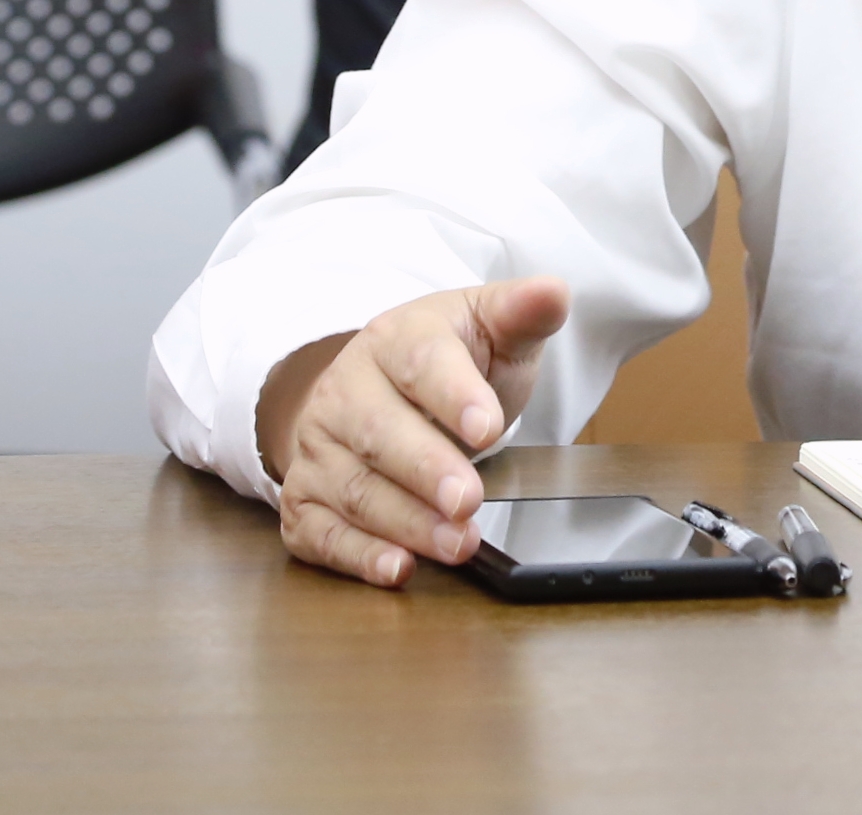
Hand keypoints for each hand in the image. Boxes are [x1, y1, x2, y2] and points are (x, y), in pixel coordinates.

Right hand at [257, 277, 570, 587]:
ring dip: (407, 523)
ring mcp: (319, 448)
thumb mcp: (489, 327)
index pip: (422, 362)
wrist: (375, 388)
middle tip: (469, 502)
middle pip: (380, 433)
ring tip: (458, 544)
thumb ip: (522, 313)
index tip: (489, 428)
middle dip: (427, 471)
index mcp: (394, 339)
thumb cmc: (445, 362)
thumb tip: (554, 292)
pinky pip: (322, 534)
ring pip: (355, 489)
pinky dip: (357, 556)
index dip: (454, 396)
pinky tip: (396, 569)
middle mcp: (345, 392)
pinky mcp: (306, 500)